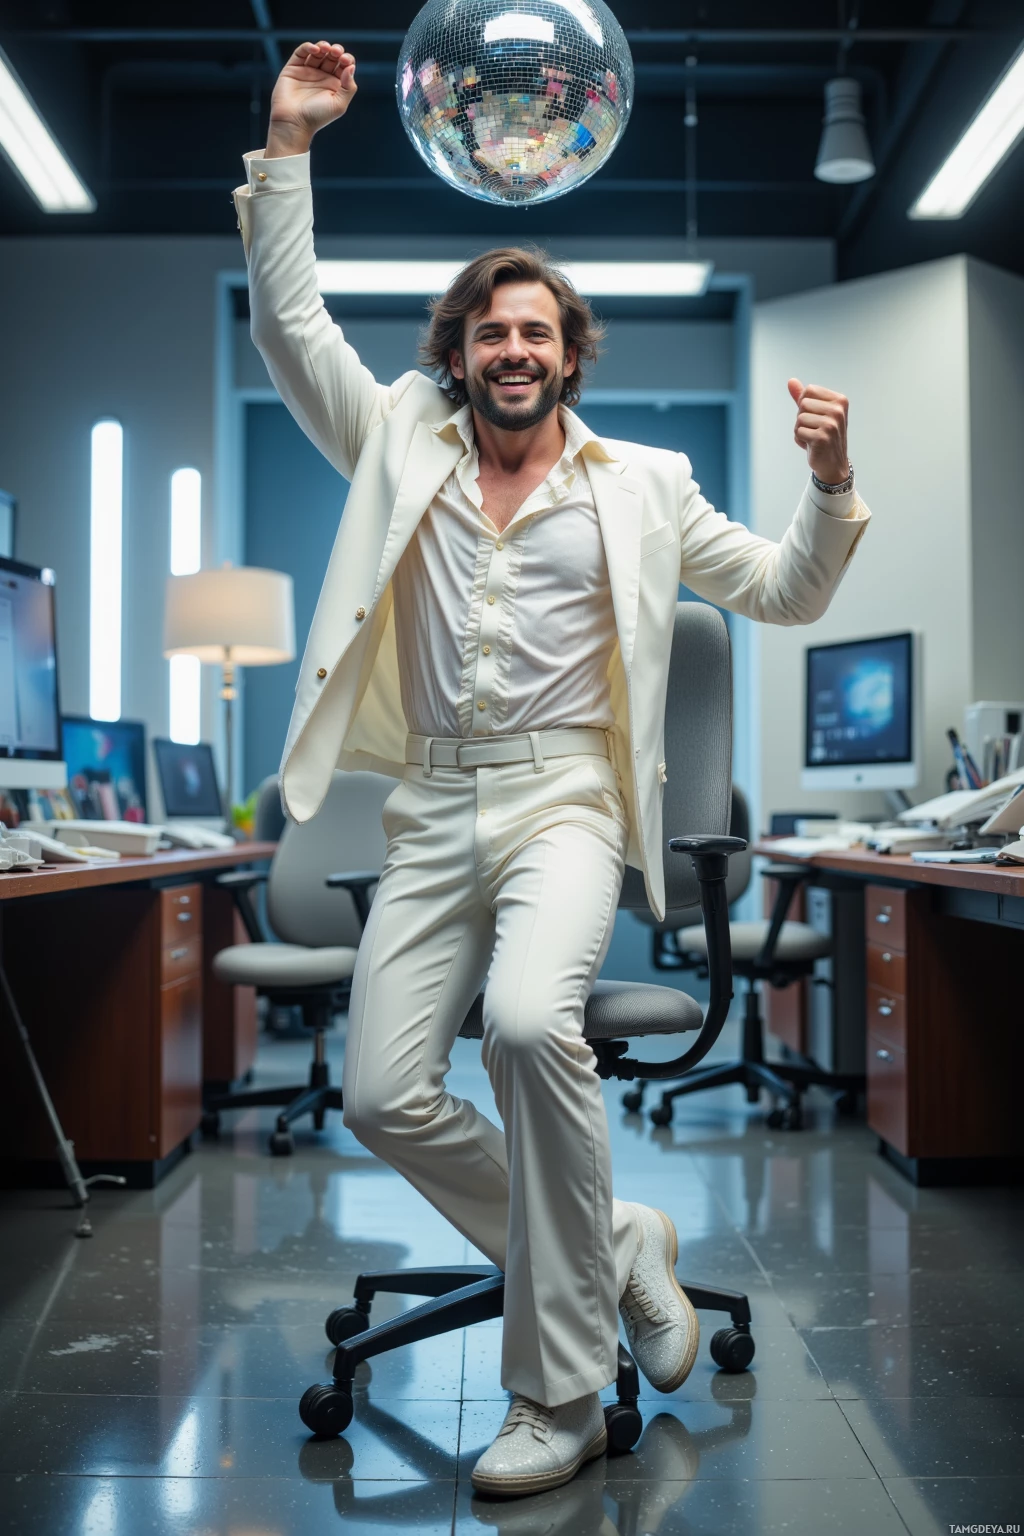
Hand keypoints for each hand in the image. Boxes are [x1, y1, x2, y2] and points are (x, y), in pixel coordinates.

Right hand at [266, 41, 356, 157]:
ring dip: (323, 46)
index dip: (347, 59)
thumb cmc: (317, 117)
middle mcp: (322, 76)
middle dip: (336, 51)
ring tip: (326, 48)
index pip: (344, 66)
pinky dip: (308, 47)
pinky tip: (315, 49)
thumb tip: (351, 67)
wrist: (293, 122)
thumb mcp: (339, 104)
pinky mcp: (294, 68)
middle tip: (336, 53)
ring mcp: (308, 71)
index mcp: (335, 85)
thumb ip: (349, 87)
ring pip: (318, 52)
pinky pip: (302, 52)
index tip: (346, 61)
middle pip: (332, 56)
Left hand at [787, 378, 849, 484]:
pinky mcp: (822, 437)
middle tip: (814, 429)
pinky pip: (798, 432)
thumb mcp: (816, 412)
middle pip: (803, 404)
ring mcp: (831, 424)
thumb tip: (791, 381)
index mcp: (840, 400)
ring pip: (799, 418)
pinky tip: (812, 445)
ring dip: (800, 430)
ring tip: (813, 437)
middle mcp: (838, 411)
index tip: (816, 416)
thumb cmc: (824, 435)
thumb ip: (803, 396)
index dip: (805, 404)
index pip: (809, 390)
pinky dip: (800, 440)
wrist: (833, 463)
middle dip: (802, 418)